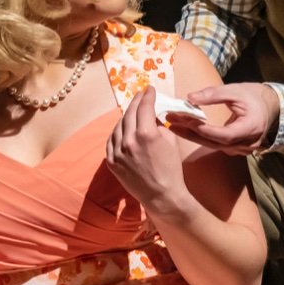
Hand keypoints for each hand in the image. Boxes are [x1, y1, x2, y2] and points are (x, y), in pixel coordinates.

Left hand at [105, 88, 191, 211]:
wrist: (161, 195)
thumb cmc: (171, 168)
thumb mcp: (170, 141)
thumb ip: (158, 124)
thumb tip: (151, 115)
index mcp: (146, 134)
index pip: (144, 106)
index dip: (148, 95)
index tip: (150, 89)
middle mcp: (129, 141)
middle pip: (129, 113)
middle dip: (136, 102)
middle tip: (141, 95)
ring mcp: (117, 152)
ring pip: (118, 125)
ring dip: (126, 116)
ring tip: (133, 112)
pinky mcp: (111, 161)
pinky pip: (111, 140)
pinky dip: (118, 132)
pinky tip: (123, 128)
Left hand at [174, 83, 277, 153]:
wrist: (271, 107)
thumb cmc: (255, 97)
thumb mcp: (235, 90)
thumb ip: (213, 94)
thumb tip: (190, 98)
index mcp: (250, 128)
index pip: (224, 134)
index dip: (205, 129)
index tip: (186, 120)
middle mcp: (246, 144)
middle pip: (214, 142)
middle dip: (191, 133)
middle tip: (172, 122)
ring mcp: (241, 149)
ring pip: (213, 145)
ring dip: (192, 135)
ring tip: (173, 125)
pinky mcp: (236, 149)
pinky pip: (215, 145)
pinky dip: (201, 137)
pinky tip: (186, 130)